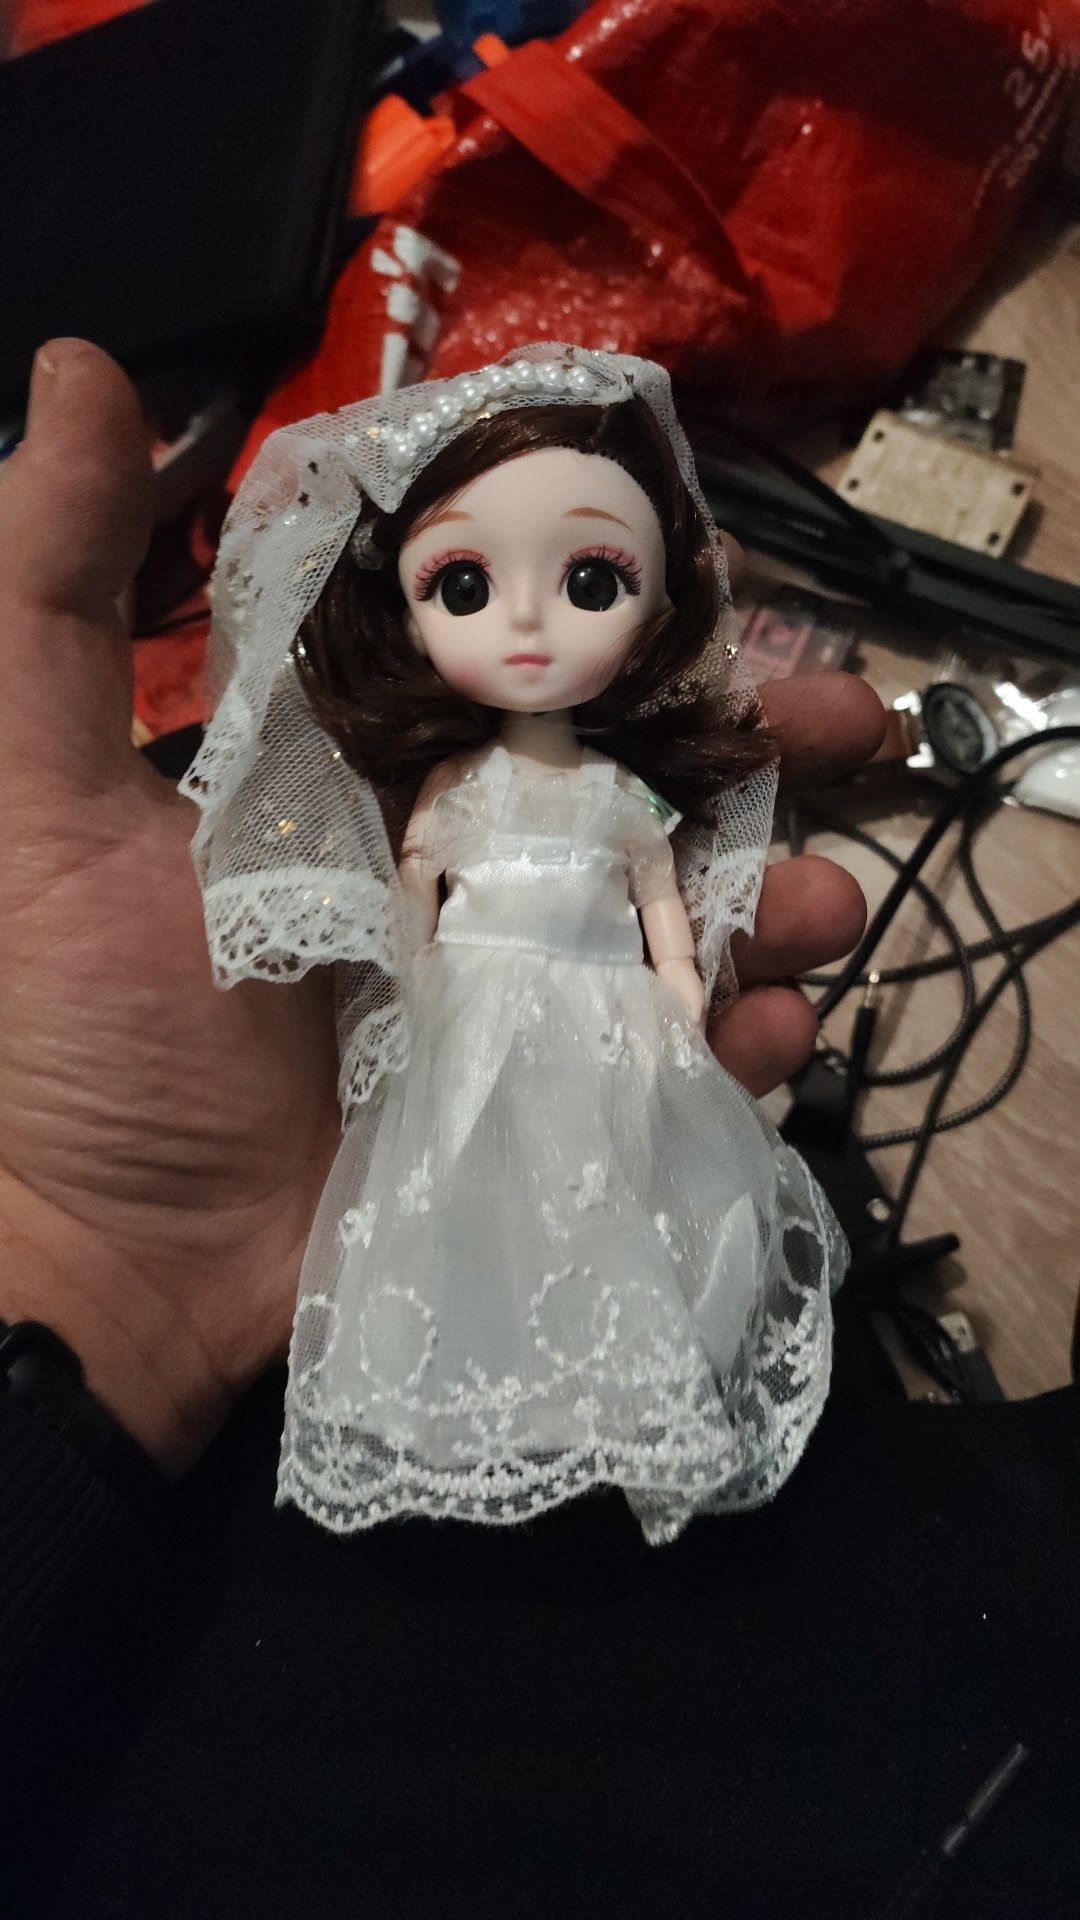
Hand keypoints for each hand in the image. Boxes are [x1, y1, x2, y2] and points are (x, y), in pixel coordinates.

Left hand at [0, 342, 881, 1474]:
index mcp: (360, 764)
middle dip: (748, 743)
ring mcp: (510, 975)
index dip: (619, 609)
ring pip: (680, 905)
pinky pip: (681, 1043)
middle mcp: (450, 852)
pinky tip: (773, 1028)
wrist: (119, 1266)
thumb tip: (79, 371)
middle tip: (844, 721)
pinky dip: (748, 1033)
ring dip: (775, 892)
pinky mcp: (549, 1088)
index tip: (714, 572)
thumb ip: (52, 595)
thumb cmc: (72, 1026)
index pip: (517, 657)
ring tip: (820, 908)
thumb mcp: (36, 794)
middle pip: (631, 771)